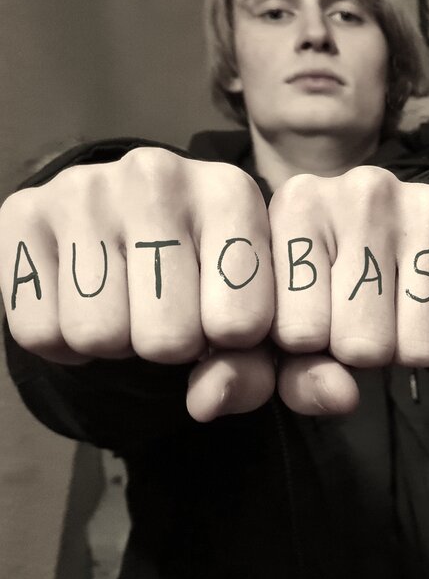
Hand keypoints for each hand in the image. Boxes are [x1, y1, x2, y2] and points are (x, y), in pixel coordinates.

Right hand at [0, 147, 276, 419]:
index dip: (233, 345)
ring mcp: (85, 188)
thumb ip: (253, 371)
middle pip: (167, 339)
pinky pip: (39, 332)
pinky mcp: (22, 212)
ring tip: (129, 304)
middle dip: (173, 348)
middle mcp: (158, 175)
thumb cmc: (213, 280)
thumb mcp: (256, 321)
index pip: (240, 324)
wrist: (133, 226)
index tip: (228, 318)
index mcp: (232, 194)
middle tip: (171, 314)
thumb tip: (205, 402)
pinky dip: (63, 343)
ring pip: (99, 336)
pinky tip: (84, 302)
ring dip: (117, 344)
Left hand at [266, 166, 428, 413]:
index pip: (298, 334)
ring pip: (421, 346)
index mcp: (299, 204)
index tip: (316, 318)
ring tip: (404, 309)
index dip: (310, 350)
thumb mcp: (293, 329)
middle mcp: (364, 190)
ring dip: (413, 348)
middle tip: (368, 317)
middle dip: (365, 352)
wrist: (409, 232)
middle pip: (362, 344)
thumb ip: (295, 377)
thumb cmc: (336, 286)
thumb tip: (343, 396)